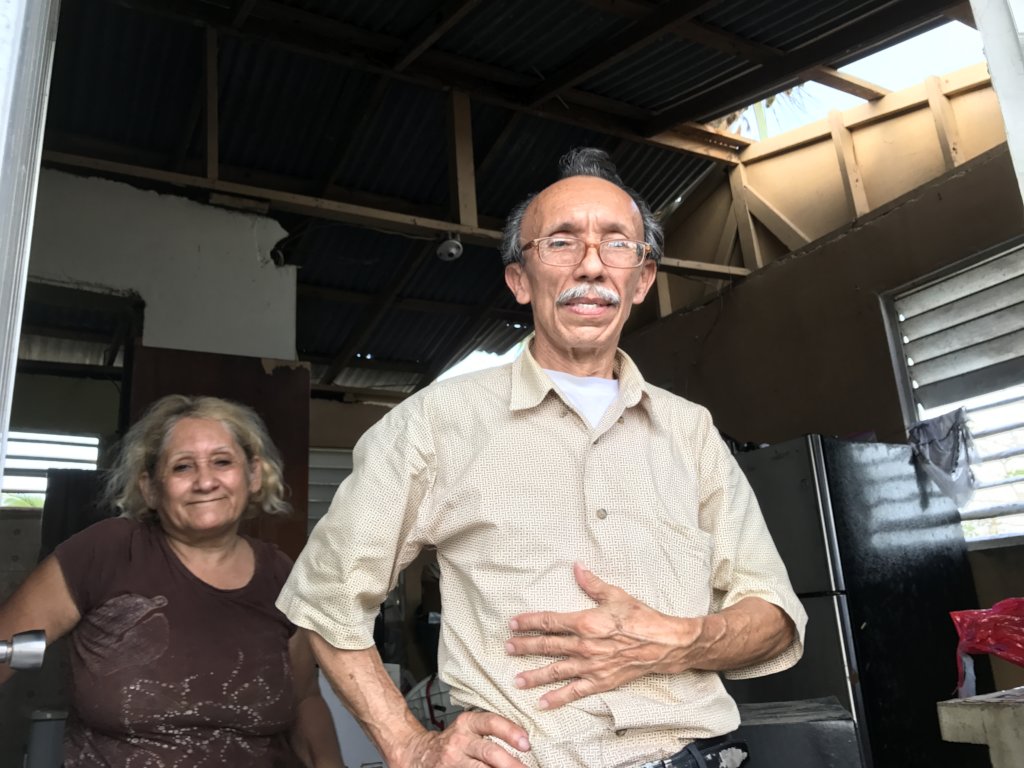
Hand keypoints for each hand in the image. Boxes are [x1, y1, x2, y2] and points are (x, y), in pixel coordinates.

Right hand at [404, 710, 529, 767]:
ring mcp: (453, 760)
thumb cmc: (454, 742)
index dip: (510, 732)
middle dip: (511, 764)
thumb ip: (492, 733)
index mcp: (467, 723)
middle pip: (489, 751)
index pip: (491, 722)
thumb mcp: (468, 729)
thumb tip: (525, 745)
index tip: (526, 744)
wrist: (418, 754)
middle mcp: (459, 740)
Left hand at [505, 563, 705, 708]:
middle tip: (507, 648)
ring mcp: (591, 666)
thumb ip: (592, 583)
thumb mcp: (616, 595)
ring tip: (516, 680)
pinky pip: (574, 692)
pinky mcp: (600, 682)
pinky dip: (557, 698)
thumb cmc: (641, 618)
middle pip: (548, 646)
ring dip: (534, 675)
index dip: (529, 622)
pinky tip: (541, 703)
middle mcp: (584, 645)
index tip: (513, 623)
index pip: (550, 621)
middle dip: (525, 647)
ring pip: (556, 671)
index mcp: (586, 622)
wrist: (664, 644)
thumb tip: (576, 567)